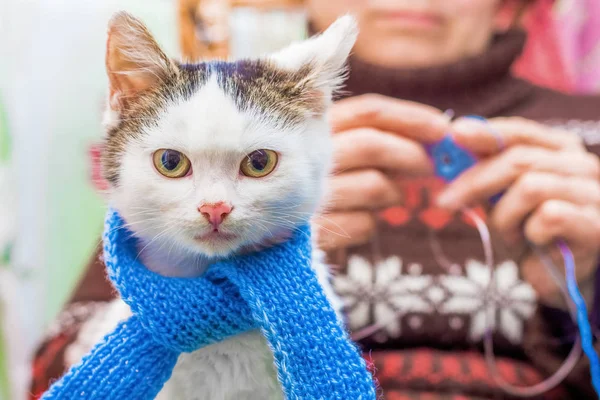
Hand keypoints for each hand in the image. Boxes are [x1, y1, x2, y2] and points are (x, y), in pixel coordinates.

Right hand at [315, 94, 447, 251]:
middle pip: (372, 145)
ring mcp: (305, 194)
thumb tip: (432, 140)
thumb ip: (366, 139)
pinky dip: (370, 224)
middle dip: (413, 155)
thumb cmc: (302, 184)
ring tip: (392, 197)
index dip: (409, 117)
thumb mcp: (322, 150)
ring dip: (395, 194)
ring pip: (375, 186)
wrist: (256, 229)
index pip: (367, 111)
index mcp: (311, 128)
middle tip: (433, 168)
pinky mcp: (312, 231)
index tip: (442, 128)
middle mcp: (305, 156)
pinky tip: (357, 220)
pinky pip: (364, 224)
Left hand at [439, 116, 599, 305]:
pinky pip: (549, 216)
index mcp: (559, 150)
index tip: (453, 134)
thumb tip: (451, 147)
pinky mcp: (596, 225)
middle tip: (445, 200)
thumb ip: (483, 171)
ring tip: (508, 233)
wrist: (556, 277)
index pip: (521, 132)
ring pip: (530, 187)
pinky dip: (529, 232)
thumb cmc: (526, 232)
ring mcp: (593, 194)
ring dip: (505, 215)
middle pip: (519, 160)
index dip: (486, 133)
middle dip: (475, 181)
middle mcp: (582, 165)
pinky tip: (533, 242)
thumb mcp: (499, 196)